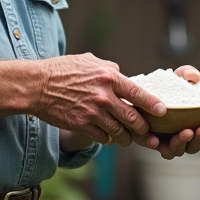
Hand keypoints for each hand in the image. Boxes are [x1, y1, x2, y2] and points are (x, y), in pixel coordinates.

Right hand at [37, 53, 163, 146]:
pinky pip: (103, 137)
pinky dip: (108, 139)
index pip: (138, 93)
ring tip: (127, 138)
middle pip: (133, 118)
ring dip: (126, 138)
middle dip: (143, 128)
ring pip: (119, 132)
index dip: (153, 105)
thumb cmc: (62, 70)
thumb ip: (108, 67)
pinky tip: (108, 136)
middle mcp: (104, 96)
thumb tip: (122, 73)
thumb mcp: (88, 60)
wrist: (37, 86)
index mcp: (108, 77)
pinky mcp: (82, 125)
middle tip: (146, 131)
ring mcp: (93, 113)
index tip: (162, 111)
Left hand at [131, 63, 199, 158]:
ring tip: (186, 132)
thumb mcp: (178, 77)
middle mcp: (180, 136)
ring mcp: (165, 140)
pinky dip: (157, 146)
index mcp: (193, 125)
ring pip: (176, 150)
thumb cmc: (166, 86)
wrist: (140, 89)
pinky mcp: (148, 140)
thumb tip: (194, 77)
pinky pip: (153, 147)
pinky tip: (157, 140)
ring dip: (183, 143)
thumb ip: (187, 73)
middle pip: (194, 146)